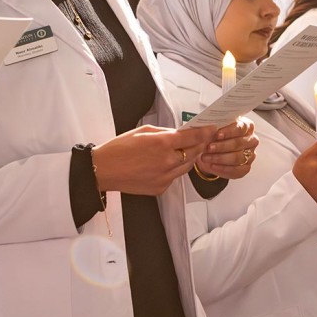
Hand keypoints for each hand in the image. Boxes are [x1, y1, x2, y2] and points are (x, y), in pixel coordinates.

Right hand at [94, 124, 218, 195]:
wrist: (104, 170)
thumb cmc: (119, 149)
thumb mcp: (143, 131)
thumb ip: (165, 132)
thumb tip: (180, 133)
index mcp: (162, 143)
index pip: (193, 137)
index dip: (205, 132)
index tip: (212, 129)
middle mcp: (167, 161)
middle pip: (194, 152)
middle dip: (200, 145)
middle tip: (203, 139)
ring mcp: (165, 177)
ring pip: (187, 166)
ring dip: (189, 157)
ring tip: (186, 150)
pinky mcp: (160, 188)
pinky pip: (175, 177)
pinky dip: (175, 169)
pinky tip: (167, 164)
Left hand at [195, 118, 258, 179]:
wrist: (212, 152)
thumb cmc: (216, 136)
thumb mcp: (214, 129)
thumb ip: (214, 128)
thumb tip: (211, 128)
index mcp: (247, 126)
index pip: (241, 128)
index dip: (229, 132)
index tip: (217, 134)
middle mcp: (251, 140)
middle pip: (238, 143)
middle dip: (222, 146)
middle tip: (209, 147)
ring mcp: (250, 155)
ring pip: (237, 157)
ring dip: (220, 158)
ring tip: (206, 157)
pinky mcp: (246, 168)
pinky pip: (236, 170)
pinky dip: (222, 168)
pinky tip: (212, 165)